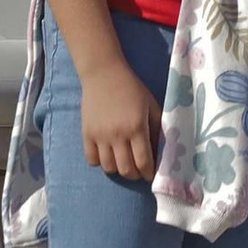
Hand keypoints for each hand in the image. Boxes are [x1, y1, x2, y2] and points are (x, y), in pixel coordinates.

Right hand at [80, 58, 161, 178]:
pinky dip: (99, 161)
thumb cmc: (132, 88)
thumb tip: (161, 152)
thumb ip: (157, 129)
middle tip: (138, 169)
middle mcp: (118, 135)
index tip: (150, 174)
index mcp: (137, 127)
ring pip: (109, 168)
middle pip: (126, 169)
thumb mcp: (151, 105)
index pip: (143, 162)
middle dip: (135, 174)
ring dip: (118, 168)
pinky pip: (91, 160)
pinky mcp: (86, 134)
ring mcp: (100, 136)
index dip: (148, 173)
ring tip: (123, 161)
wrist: (103, 73)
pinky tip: (106, 153)